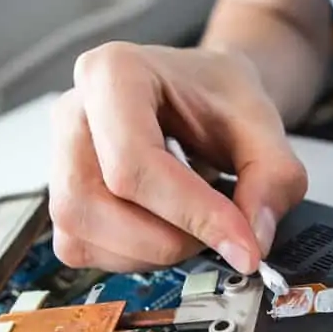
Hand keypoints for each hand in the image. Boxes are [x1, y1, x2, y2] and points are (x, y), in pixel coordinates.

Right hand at [49, 42, 306, 273]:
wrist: (202, 95)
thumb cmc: (218, 97)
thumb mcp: (262, 123)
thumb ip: (272, 178)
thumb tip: (253, 242)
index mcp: (113, 73)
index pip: (133, 162)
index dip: (192, 213)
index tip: (243, 244)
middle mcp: (73, 113)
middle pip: (100, 203)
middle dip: (171, 238)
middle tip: (221, 230)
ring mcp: (60, 158)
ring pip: (84, 233)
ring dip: (152, 251)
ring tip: (194, 225)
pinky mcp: (61, 201)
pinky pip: (82, 249)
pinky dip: (133, 258)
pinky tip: (164, 231)